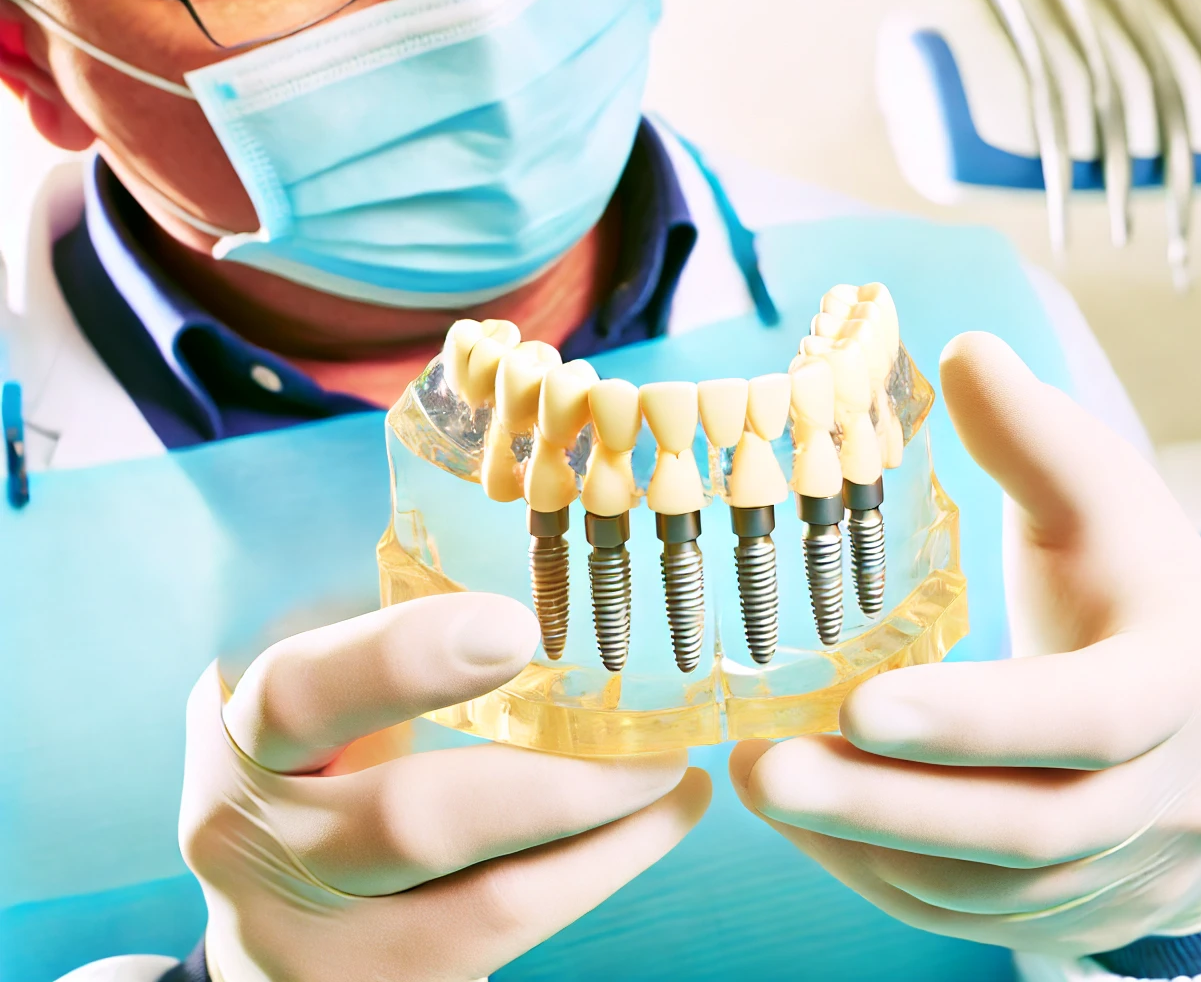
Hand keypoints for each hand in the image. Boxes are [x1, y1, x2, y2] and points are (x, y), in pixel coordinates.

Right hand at [179, 593, 710, 981]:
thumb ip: (390, 637)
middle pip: (406, 820)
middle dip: (553, 781)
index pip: (299, 693)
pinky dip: (599, 869)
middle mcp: (254, 842)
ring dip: (603, 829)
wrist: (278, 922)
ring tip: (673, 771)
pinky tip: (662, 817)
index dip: (404, 660)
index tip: (513, 628)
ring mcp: (311, 938)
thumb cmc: (323, 767)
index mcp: (236, 732)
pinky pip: (508, 932)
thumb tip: (546, 551)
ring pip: (482, 900)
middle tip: (656, 738)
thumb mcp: (322, 695)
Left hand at [730, 332, 1200, 958]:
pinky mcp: (1088, 913)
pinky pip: (978, 915)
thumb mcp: (1120, 505)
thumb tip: (965, 352)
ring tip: (764, 782)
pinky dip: (889, 877)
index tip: (859, 704)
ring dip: (869, 843)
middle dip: (888, 803)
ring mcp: (1132, 870)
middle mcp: (1174, 794)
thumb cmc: (1151, 598)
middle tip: (763, 765)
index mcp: (1191, 679)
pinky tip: (816, 827)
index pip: (1095, 718)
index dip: (980, 720)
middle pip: (1032, 827)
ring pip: (995, 887)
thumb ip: (1041, 439)